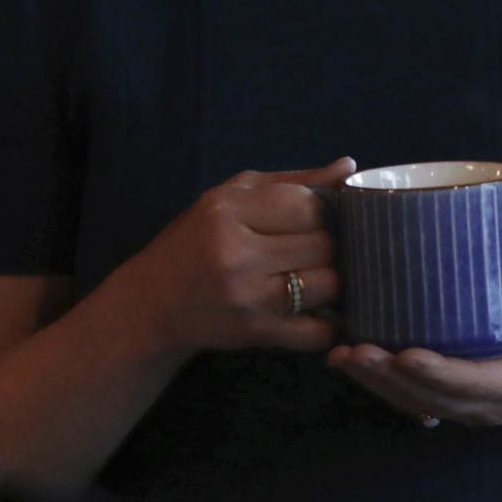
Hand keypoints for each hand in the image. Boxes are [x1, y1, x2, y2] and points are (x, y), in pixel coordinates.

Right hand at [120, 156, 355, 356]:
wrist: (152, 302)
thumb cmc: (196, 239)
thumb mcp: (233, 195)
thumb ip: (293, 182)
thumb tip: (348, 167)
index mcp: (229, 209)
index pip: (309, 205)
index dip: (322, 212)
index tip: (315, 219)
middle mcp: (237, 252)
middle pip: (324, 245)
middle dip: (328, 246)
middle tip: (314, 249)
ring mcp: (248, 297)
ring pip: (328, 285)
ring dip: (330, 281)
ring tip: (314, 276)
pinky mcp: (256, 333)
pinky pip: (318, 330)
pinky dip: (329, 323)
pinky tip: (318, 311)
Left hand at [328, 284, 501, 433]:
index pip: (474, 384)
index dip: (438, 374)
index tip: (406, 354)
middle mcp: (487, 404)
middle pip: (431, 397)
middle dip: (389, 378)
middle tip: (353, 350)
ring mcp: (466, 407)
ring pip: (414, 402)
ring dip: (374, 383)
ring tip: (339, 355)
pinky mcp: (450, 399)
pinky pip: (410, 398)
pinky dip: (378, 384)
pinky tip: (349, 361)